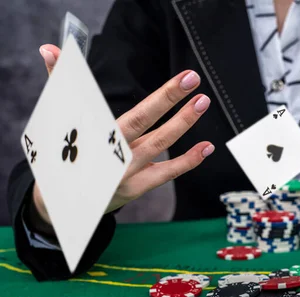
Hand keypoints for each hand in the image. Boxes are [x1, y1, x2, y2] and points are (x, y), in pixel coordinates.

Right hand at [32, 44, 213, 228]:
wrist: (60, 200)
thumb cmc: (63, 152)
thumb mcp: (62, 120)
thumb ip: (63, 83)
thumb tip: (48, 49)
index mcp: (97, 133)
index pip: (136, 111)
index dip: (162, 96)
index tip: (185, 78)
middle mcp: (112, 153)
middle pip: (145, 123)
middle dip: (171, 100)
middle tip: (194, 79)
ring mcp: (125, 173)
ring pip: (159, 145)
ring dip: (182, 123)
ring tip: (202, 102)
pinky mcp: (135, 188)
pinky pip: (166, 173)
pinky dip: (188, 160)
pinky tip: (207, 146)